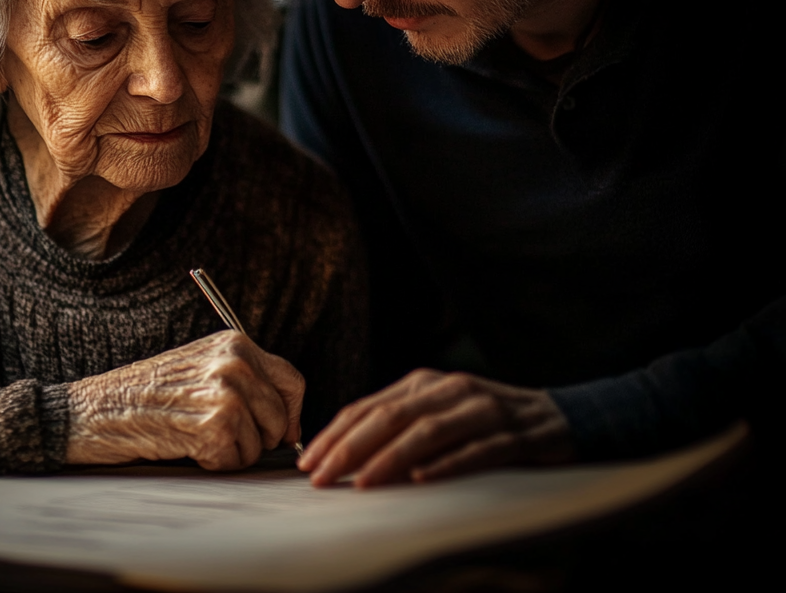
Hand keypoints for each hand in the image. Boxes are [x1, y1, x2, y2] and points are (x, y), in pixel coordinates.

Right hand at [66, 331, 303, 469]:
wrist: (96, 409)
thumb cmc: (145, 394)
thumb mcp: (200, 368)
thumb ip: (244, 380)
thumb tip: (289, 421)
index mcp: (235, 343)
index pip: (292, 381)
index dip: (291, 413)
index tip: (282, 432)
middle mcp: (236, 362)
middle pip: (281, 418)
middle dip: (260, 438)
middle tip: (222, 437)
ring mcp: (227, 391)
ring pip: (261, 443)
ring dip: (233, 451)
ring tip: (195, 435)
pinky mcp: (214, 424)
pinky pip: (236, 461)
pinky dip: (213, 463)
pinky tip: (186, 446)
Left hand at [297, 369, 574, 486]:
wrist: (557, 417)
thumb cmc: (485, 421)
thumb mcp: (437, 412)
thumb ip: (398, 423)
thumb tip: (344, 450)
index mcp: (424, 382)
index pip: (369, 407)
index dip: (335, 434)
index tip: (308, 462)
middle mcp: (448, 390)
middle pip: (390, 416)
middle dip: (350, 447)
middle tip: (322, 476)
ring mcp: (482, 409)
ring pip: (427, 431)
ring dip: (390, 458)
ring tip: (362, 483)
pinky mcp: (513, 434)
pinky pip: (476, 451)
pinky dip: (447, 464)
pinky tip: (423, 478)